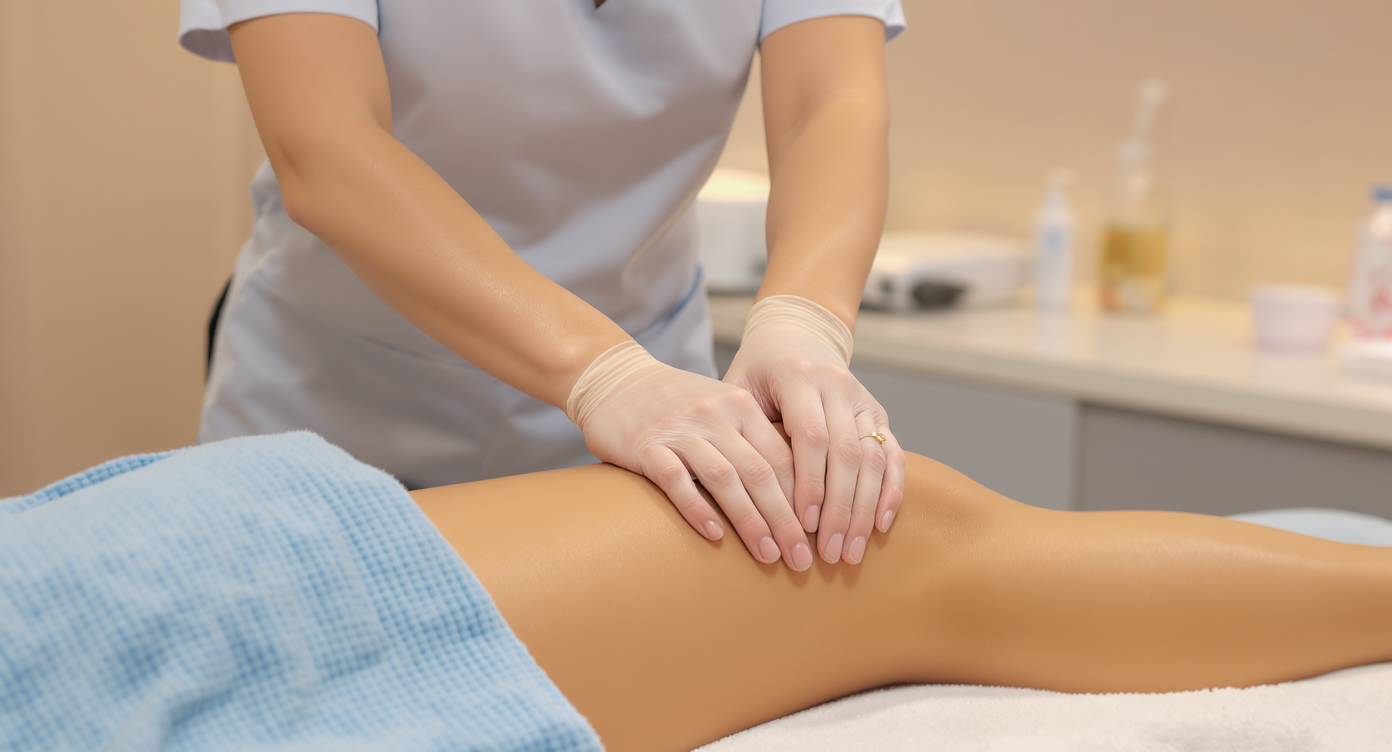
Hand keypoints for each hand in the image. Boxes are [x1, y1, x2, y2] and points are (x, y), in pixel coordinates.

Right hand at [568, 342, 813, 570]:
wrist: (615, 379)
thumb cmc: (676, 403)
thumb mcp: (722, 407)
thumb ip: (754, 439)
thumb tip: (797, 492)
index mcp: (742, 406)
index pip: (783, 456)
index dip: (805, 498)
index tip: (817, 534)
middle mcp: (716, 415)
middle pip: (761, 472)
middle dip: (786, 520)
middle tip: (801, 558)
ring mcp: (680, 429)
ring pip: (725, 478)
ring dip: (751, 521)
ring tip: (768, 555)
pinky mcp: (646, 445)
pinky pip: (676, 480)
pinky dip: (698, 508)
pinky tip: (714, 535)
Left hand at [722, 296, 904, 564]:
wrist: (794, 336)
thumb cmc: (756, 373)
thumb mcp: (737, 388)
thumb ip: (738, 429)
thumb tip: (727, 487)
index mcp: (799, 376)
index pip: (811, 437)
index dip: (810, 484)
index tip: (804, 526)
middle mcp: (837, 385)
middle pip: (847, 455)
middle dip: (839, 510)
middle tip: (829, 554)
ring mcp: (862, 399)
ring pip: (874, 459)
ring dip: (864, 510)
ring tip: (851, 551)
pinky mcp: (877, 413)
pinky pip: (893, 455)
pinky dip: (891, 491)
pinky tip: (881, 525)